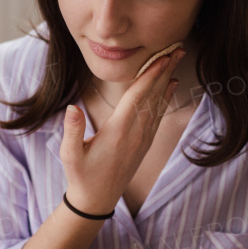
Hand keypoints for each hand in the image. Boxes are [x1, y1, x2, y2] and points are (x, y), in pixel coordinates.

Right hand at [60, 47, 185, 215]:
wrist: (96, 200)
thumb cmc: (81, 176)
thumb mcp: (69, 155)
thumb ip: (72, 132)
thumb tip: (72, 108)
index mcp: (118, 131)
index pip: (137, 96)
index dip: (150, 74)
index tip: (162, 56)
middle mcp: (135, 133)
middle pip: (153, 95)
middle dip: (165, 70)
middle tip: (178, 48)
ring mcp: (142, 139)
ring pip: (158, 103)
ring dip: (168, 80)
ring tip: (177, 59)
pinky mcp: (144, 143)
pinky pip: (158, 115)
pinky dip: (165, 97)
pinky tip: (170, 86)